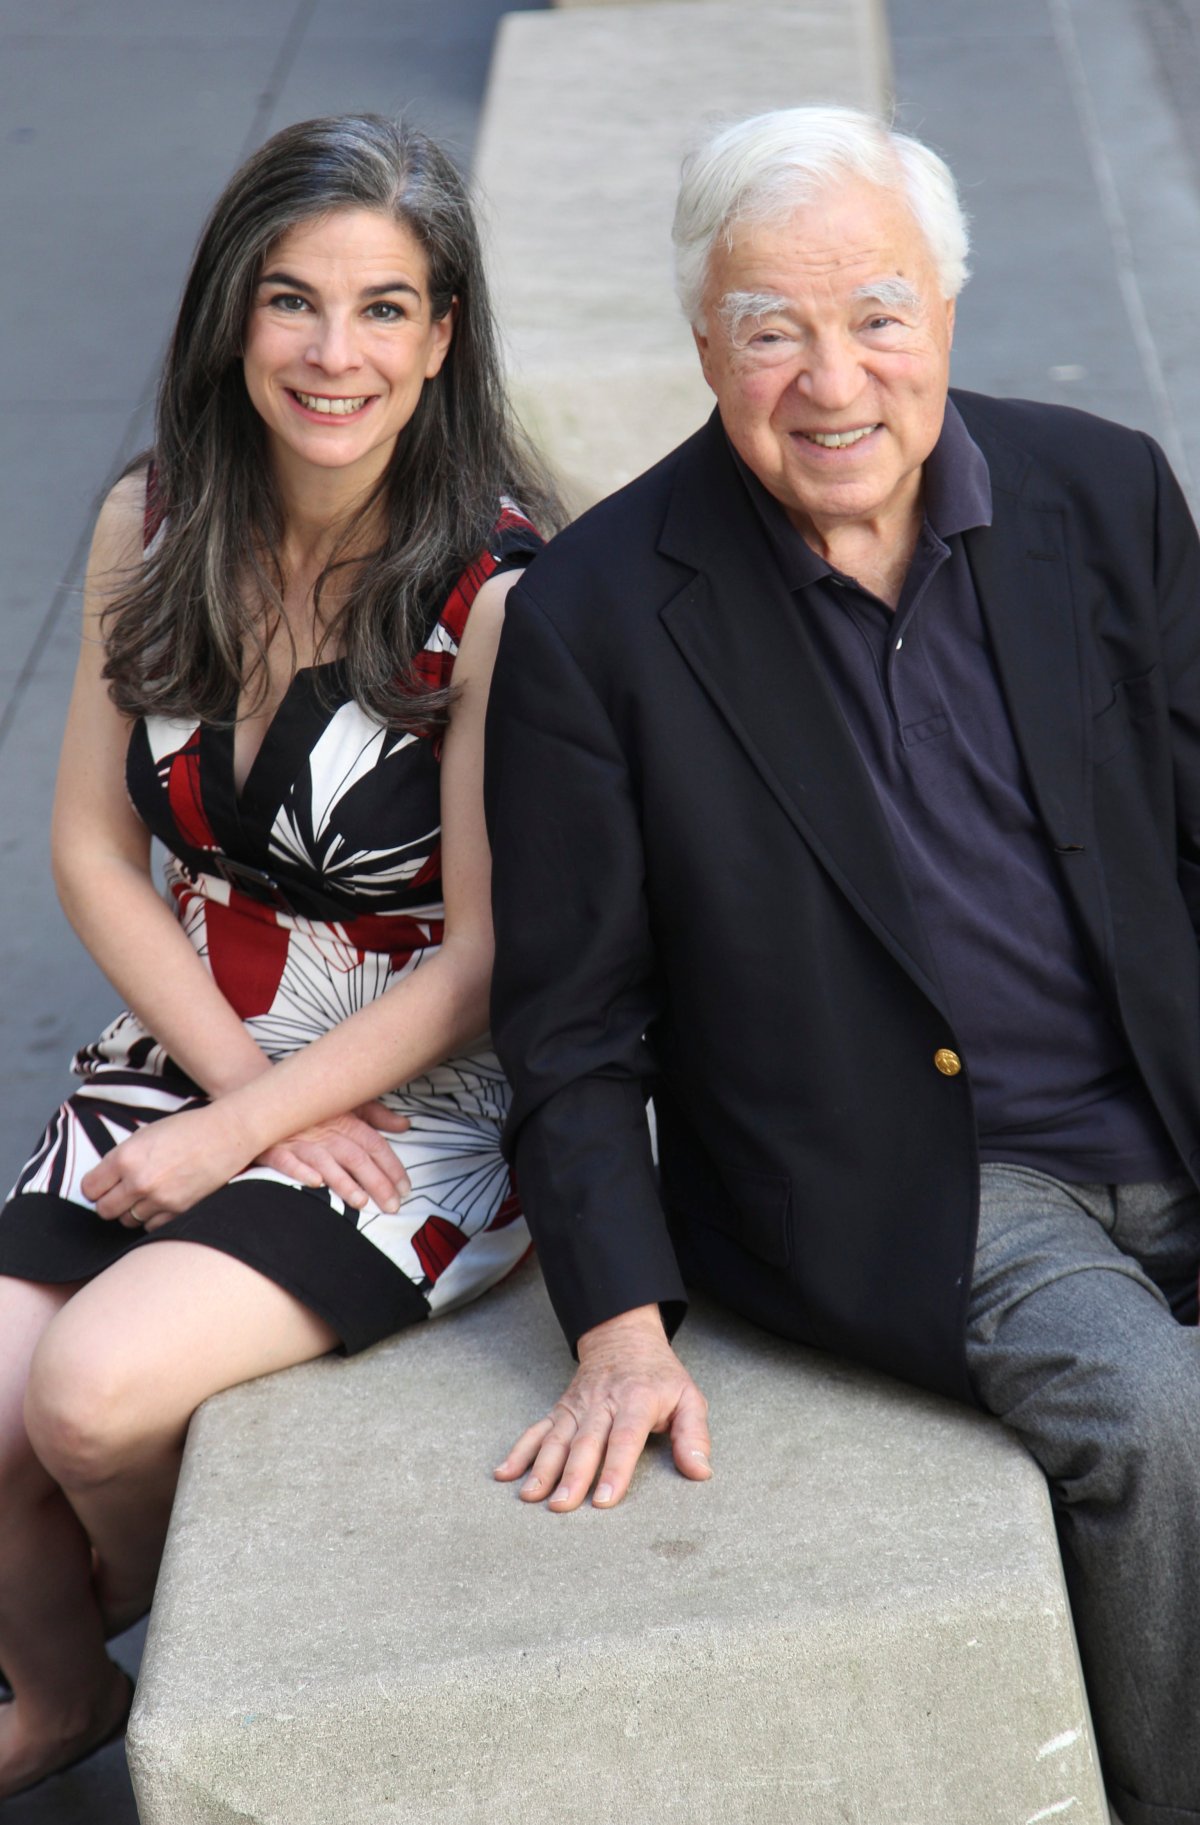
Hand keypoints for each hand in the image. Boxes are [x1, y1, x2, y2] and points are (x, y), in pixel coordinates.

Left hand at [81, 1102, 253, 1230]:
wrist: (227, 1134)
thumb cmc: (187, 1129)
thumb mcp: (145, 1135)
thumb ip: (122, 1159)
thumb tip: (104, 1182)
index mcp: (126, 1157)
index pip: (90, 1188)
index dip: (94, 1188)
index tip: (101, 1186)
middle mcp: (139, 1181)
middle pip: (104, 1210)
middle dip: (109, 1202)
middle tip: (121, 1193)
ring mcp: (159, 1199)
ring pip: (127, 1221)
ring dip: (132, 1211)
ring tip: (147, 1194)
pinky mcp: (178, 1211)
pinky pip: (150, 1227)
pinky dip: (152, 1218)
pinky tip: (162, 1201)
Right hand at [255, 1105, 410, 1212]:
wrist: (265, 1103)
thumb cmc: (313, 1110)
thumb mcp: (347, 1105)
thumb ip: (376, 1116)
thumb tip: (405, 1124)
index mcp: (345, 1121)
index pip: (374, 1145)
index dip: (392, 1167)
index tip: (406, 1189)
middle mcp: (325, 1132)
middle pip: (356, 1157)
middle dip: (377, 1182)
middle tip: (393, 1206)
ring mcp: (299, 1141)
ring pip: (325, 1161)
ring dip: (343, 1182)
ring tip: (361, 1201)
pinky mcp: (273, 1150)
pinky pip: (286, 1161)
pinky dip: (301, 1171)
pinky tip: (315, 1184)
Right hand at [494, 1305, 711, 1509]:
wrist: (623, 1335)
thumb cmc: (659, 1376)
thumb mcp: (688, 1397)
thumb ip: (695, 1435)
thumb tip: (700, 1472)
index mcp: (637, 1399)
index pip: (625, 1438)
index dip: (615, 1469)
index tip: (605, 1501)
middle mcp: (603, 1403)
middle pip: (586, 1441)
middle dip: (573, 1475)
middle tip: (562, 1506)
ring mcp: (578, 1406)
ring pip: (557, 1438)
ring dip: (542, 1467)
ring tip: (530, 1495)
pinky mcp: (561, 1409)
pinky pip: (538, 1429)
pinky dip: (520, 1450)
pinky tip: (504, 1473)